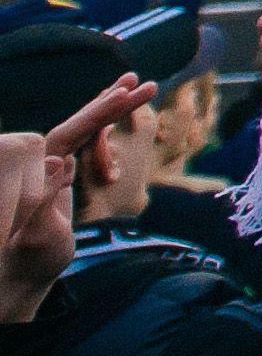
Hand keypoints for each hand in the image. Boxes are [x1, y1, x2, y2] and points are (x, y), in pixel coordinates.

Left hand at [0, 74, 151, 323]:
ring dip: (111, 106)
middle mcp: (45, 162)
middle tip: (142, 84)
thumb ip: (44, 197)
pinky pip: (87, 139)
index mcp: (38, 170)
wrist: (25, 272)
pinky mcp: (64, 173)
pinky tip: (119, 109)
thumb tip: (61, 159)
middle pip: (80, 122)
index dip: (97, 112)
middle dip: (111, 102)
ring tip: (140, 86)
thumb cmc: (31, 257)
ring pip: (85, 127)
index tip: (122, 96)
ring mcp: (55, 166)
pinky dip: (105, 121)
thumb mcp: (38, 233)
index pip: (71, 131)